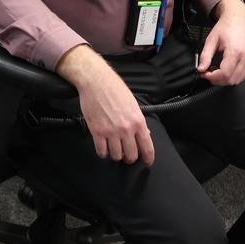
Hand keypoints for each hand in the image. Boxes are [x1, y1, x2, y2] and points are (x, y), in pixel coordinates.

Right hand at [56, 44, 154, 165]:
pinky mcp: (97, 132)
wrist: (96, 81)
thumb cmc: (114, 89)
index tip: (147, 162)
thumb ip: (138, 121)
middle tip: (127, 154)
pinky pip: (102, 151)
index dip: (148, 158)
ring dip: (116, 155)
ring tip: (114, 149)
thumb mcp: (133, 104)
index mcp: (138, 121)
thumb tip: (144, 133)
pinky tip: (104, 148)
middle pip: (131, 156)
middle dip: (130, 158)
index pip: (147, 147)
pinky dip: (103, 153)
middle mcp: (126, 129)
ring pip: (116, 156)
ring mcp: (111, 132)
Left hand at [197, 0, 244, 85]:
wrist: (238, 18)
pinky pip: (244, 75)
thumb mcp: (211, 40)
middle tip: (208, 73)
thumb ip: (205, 56)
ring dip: (225, 79)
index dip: (212, 77)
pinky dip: (233, 76)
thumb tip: (201, 68)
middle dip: (217, 80)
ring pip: (238, 79)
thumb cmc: (226, 26)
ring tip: (216, 70)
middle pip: (232, 80)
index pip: (225, 74)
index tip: (204, 74)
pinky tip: (225, 69)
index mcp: (235, 51)